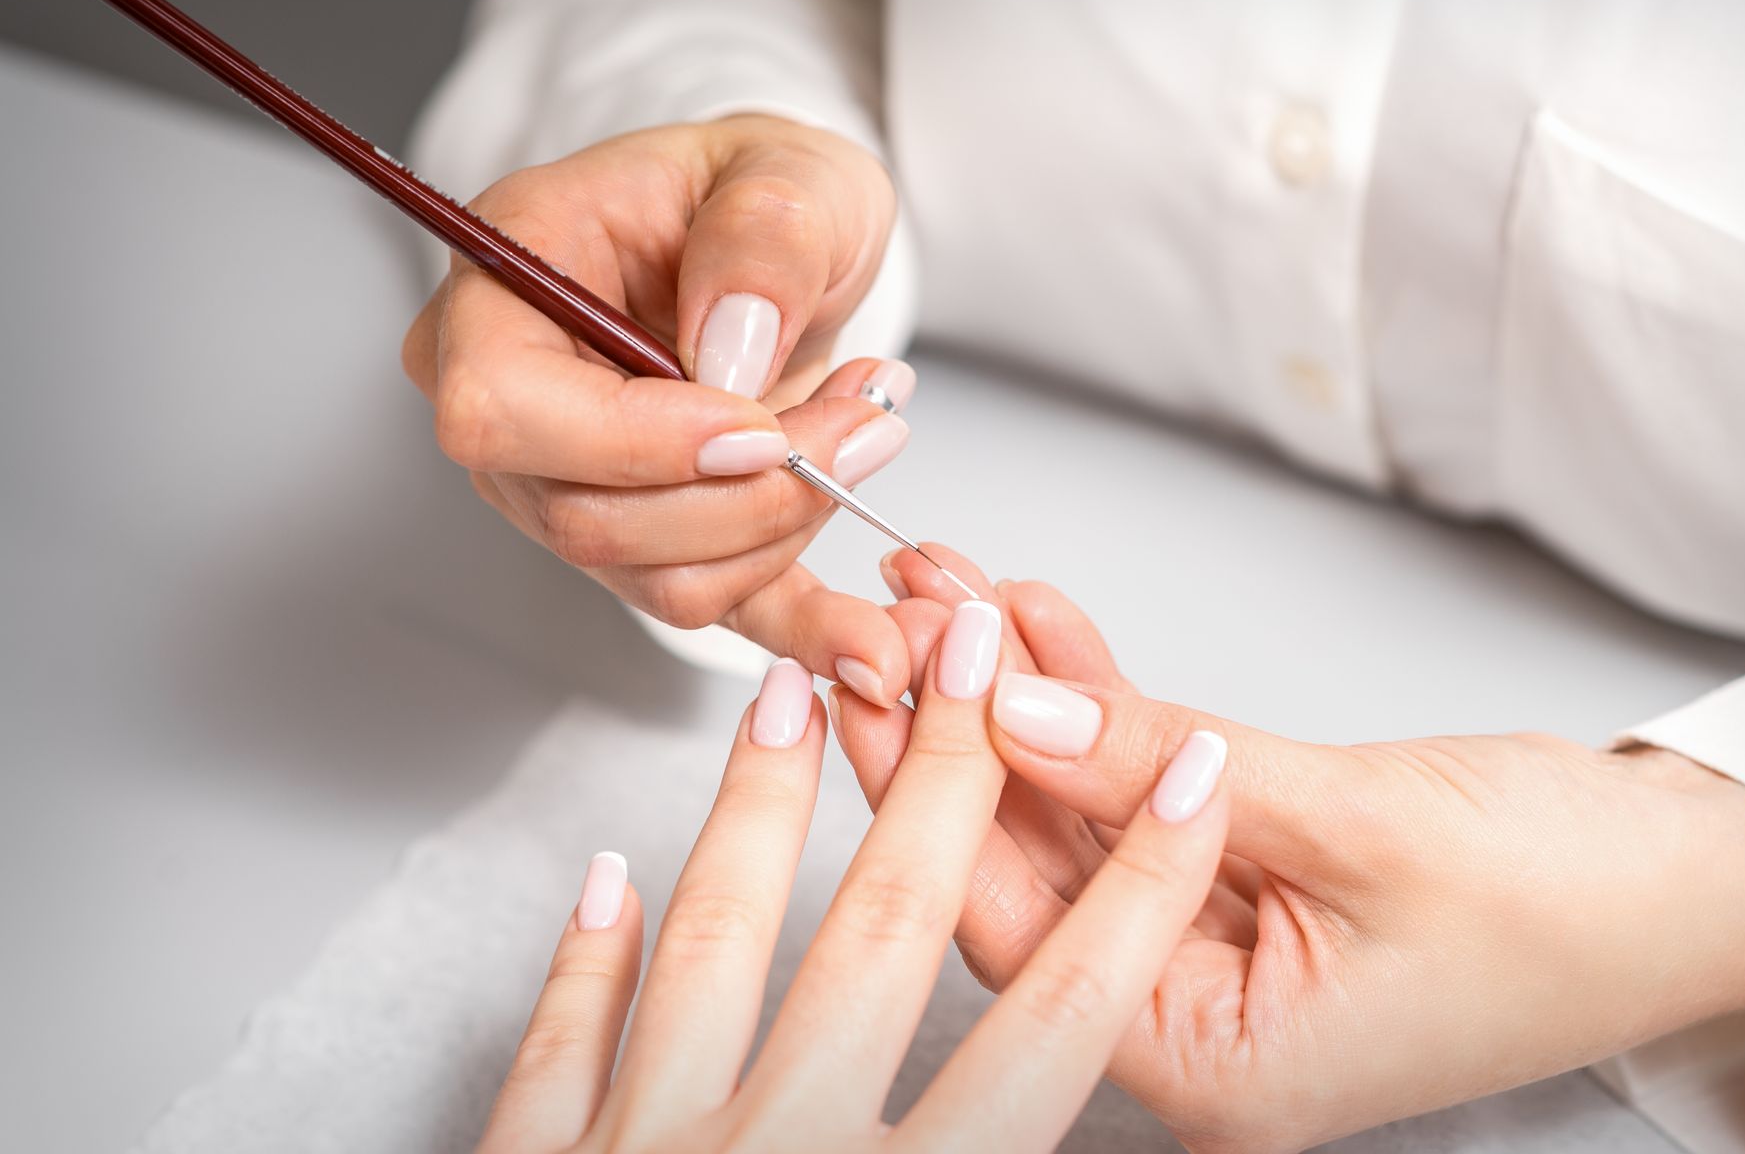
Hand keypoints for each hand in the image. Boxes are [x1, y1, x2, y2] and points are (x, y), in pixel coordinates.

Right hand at [402, 115, 912, 702]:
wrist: (777, 242)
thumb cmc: (753, 191)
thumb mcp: (787, 169)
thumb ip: (761, 236)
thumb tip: (731, 351)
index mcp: (505, 282)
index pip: (503, 408)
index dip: (633, 441)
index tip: (764, 424)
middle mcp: (510, 398)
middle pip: (585, 516)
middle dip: (747, 495)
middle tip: (867, 425)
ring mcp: (567, 483)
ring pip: (656, 576)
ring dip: (787, 529)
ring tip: (869, 432)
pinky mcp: (647, 538)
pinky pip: (710, 608)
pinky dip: (794, 629)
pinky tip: (865, 642)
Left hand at [476, 612, 1230, 1152]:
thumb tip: (1101, 1127)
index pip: (1057, 1031)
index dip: (1134, 896)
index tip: (1185, 785)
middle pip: (888, 934)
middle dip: (953, 780)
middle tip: (977, 644)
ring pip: (718, 939)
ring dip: (760, 809)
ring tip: (788, 692)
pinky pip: (555, 1048)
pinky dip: (580, 962)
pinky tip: (598, 880)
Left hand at [837, 548, 1744, 1150]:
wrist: (1694, 883)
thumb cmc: (1570, 902)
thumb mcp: (1355, 823)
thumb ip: (1167, 769)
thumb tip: (1011, 708)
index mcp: (1213, 1065)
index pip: (1023, 930)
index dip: (939, 795)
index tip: (882, 678)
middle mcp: (1195, 1018)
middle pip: (1029, 865)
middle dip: (964, 725)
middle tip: (896, 614)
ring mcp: (1214, 944)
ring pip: (1077, 810)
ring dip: (1021, 694)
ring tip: (951, 584)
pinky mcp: (1242, 871)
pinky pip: (1142, 781)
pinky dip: (1101, 698)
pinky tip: (1039, 618)